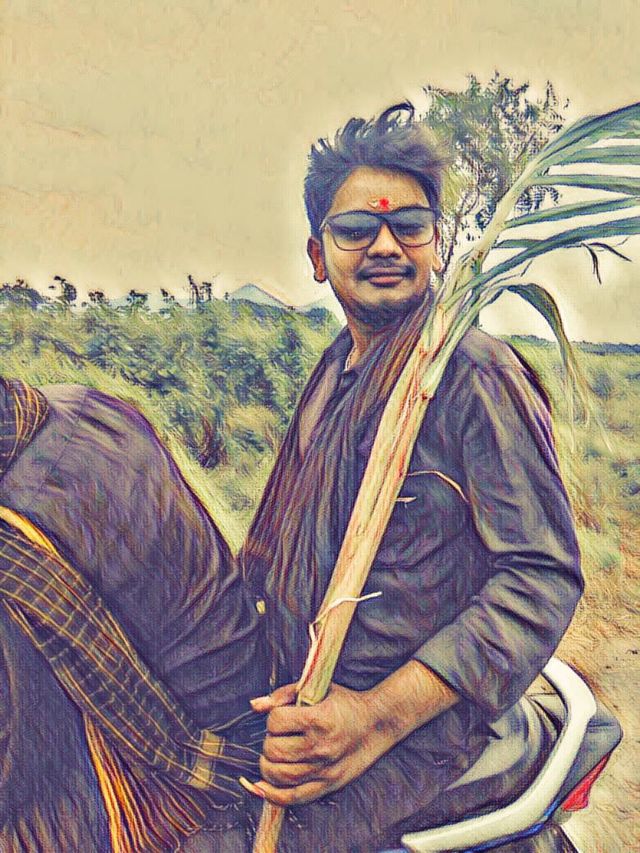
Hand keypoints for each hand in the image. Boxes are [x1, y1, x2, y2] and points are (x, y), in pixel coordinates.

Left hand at [247, 681, 394, 805]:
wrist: (376, 724)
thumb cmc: (344, 704)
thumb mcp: (318, 689)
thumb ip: (284, 694)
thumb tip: (254, 706)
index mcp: (319, 719)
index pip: (276, 721)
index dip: (273, 717)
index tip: (283, 715)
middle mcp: (321, 747)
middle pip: (273, 750)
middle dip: (269, 741)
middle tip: (280, 736)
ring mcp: (324, 769)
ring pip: (278, 776)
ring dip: (268, 765)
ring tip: (276, 754)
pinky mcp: (327, 785)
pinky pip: (292, 798)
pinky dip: (271, 795)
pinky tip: (261, 786)